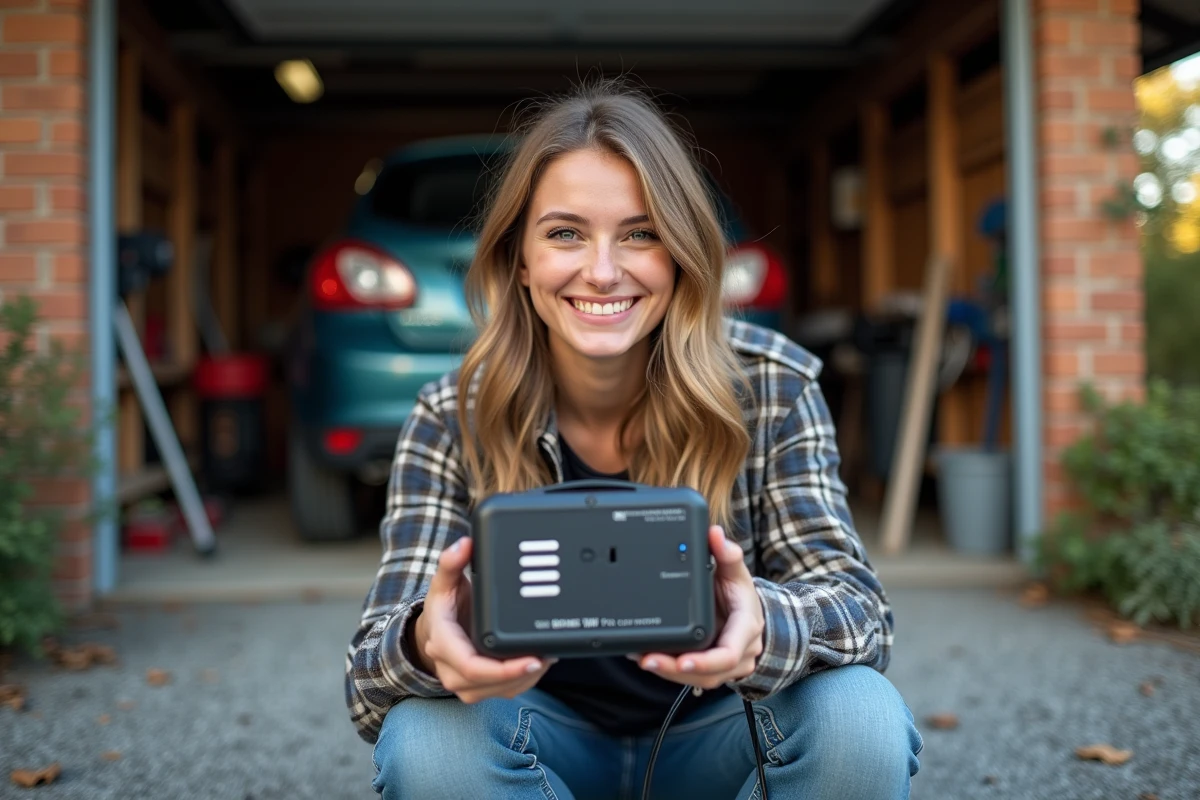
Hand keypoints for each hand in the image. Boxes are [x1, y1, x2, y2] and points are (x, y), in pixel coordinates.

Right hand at [412, 537, 554, 702]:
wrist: (433, 632)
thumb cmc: (443, 608)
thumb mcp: (443, 582)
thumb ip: (452, 562)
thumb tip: (465, 544)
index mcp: (443, 645)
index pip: (473, 667)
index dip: (505, 670)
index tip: (532, 660)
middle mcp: (451, 671)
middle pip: (491, 683)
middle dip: (524, 673)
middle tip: (548, 654)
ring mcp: (464, 684)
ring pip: (501, 691)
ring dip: (527, 678)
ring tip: (547, 656)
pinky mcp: (479, 689)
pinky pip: (504, 692)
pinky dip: (524, 681)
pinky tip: (539, 663)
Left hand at [629, 525, 763, 689]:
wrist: (748, 613)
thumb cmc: (741, 594)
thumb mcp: (737, 572)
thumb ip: (727, 553)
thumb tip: (714, 535)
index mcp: (746, 629)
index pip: (728, 654)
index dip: (705, 661)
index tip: (682, 661)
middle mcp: (739, 654)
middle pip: (709, 674)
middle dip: (675, 670)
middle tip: (647, 659)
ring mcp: (726, 667)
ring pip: (698, 680)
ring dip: (669, 673)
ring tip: (642, 658)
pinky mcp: (711, 670)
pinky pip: (691, 677)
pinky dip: (669, 670)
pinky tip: (646, 657)